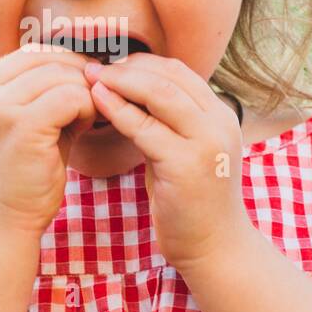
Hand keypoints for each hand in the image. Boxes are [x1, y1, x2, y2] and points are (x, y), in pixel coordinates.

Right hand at [0, 43, 97, 237]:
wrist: (5, 224)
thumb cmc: (23, 177)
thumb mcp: (27, 126)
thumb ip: (46, 94)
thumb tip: (88, 65)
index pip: (28, 54)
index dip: (63, 62)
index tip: (84, 82)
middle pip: (45, 59)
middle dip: (78, 74)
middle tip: (95, 98)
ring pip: (60, 75)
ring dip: (84, 93)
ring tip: (86, 118)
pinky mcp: (20, 126)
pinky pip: (69, 97)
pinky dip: (85, 108)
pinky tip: (84, 127)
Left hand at [83, 53, 248, 269]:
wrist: (215, 248)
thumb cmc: (192, 201)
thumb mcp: (183, 151)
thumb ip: (167, 123)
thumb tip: (129, 92)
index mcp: (221, 116)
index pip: (180, 72)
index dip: (142, 63)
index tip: (111, 63)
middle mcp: (219, 123)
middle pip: (170, 76)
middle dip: (128, 67)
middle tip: (94, 66)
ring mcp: (206, 143)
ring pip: (159, 94)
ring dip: (120, 82)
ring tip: (90, 78)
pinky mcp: (186, 165)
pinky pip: (145, 128)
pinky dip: (118, 111)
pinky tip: (97, 102)